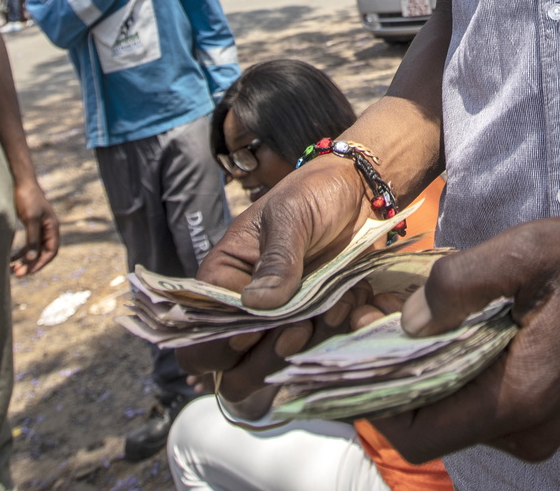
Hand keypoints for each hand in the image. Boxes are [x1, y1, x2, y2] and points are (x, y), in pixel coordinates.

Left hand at [11, 176, 59, 275]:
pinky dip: (20, 253)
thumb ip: (32, 240)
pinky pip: (27, 244)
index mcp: (52, 227)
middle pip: (42, 253)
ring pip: (34, 250)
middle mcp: (48, 230)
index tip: (28, 272)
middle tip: (17, 274)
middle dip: (30, 265)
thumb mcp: (31, 219)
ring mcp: (39, 228)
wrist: (21, 182)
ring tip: (12, 270)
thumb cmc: (28, 198)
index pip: (51, 251)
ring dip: (24, 261)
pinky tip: (10, 258)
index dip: (40, 263)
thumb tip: (31, 260)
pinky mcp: (30, 227)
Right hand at [179, 156, 371, 407]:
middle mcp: (249, 309)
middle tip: (300, 328)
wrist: (361, 190)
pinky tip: (358, 305)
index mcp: (224, 279)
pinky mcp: (321, 324)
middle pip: (239, 369)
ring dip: (312, 345)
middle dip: (270, 357)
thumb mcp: (291, 216)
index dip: (219, 347)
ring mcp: (286, 321)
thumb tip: (255, 305)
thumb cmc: (312, 194)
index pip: (198, 338)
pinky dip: (345, 337)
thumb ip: (276, 260)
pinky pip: (327, 352)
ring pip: (284, 365)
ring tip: (337, 305)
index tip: (255, 330)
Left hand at [371, 214, 559, 464]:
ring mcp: (536, 429)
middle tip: (371, 323)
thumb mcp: (523, 251)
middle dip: (394, 381)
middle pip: (432, 430)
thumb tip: (407, 319)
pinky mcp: (539, 418)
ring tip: (408, 320)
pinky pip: (476, 412)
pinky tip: (446, 332)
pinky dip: (451, 378)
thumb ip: (460, 282)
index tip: (353, 355)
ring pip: (451, 422)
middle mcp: (528, 429)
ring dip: (422, 377)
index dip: (376, 405)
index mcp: (521, 396)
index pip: (422, 436)